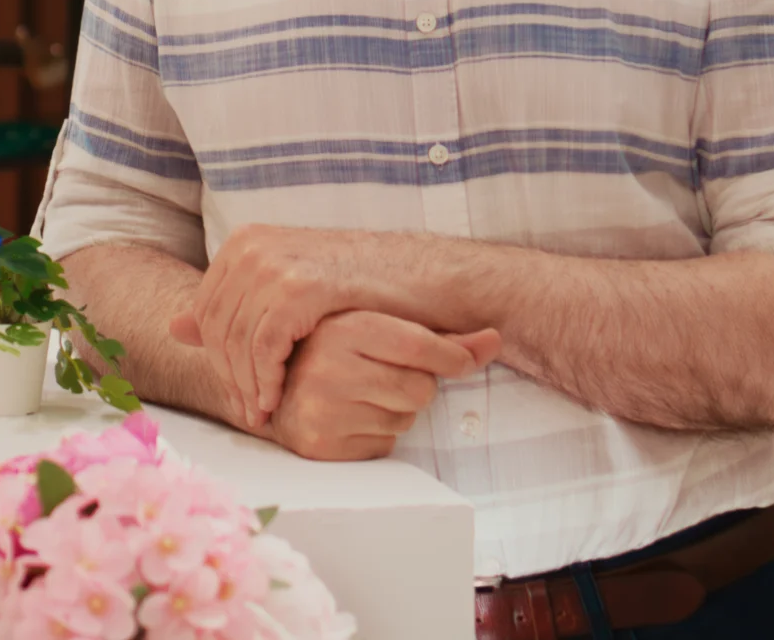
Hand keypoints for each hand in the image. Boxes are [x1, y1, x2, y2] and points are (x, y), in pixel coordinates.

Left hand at [171, 225, 389, 425]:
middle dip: (227, 376)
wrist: (426, 277)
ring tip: (261, 413)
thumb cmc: (363, 289)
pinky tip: (275, 400)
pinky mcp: (299, 286)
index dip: (215, 358)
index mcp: (244, 242)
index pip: (205, 310)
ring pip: (235, 341)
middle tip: (246, 413)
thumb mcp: (288, 290)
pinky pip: (264, 347)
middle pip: (215, 327)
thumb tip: (175, 327)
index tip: (236, 392)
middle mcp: (251, 246)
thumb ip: (235, 304)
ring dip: (245, 385)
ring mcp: (273, 262)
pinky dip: (265, 379)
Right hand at [262, 311, 501, 460]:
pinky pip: (384, 446)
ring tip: (361, 397)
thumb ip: (440, 339)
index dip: (453, 357)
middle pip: (420, 388)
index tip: (460, 362)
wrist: (276, 391)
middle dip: (415, 387)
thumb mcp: (380, 333)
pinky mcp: (322, 445)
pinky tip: (351, 420)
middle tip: (384, 378)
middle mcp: (328, 366)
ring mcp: (322, 409)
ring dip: (395, 413)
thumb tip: (497, 338)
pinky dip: (377, 436)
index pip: (419, 345)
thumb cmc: (339, 355)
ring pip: (405, 419)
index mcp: (343, 328)